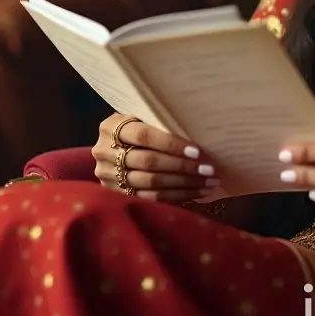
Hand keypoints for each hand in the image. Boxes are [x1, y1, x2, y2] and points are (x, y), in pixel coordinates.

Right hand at [92, 113, 220, 203]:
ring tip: (208, 183)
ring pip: (151, 183)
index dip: (171, 144)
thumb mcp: (140, 117)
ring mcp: (108, 176)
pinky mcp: (116, 194)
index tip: (197, 151)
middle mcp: (105, 152)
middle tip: (209, 170)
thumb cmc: (135, 126)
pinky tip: (196, 193)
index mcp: (111, 127)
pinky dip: (175, 196)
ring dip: (184, 185)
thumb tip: (197, 130)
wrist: (110, 146)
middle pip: (149, 162)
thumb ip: (158, 122)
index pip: (144, 136)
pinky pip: (150, 198)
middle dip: (182, 167)